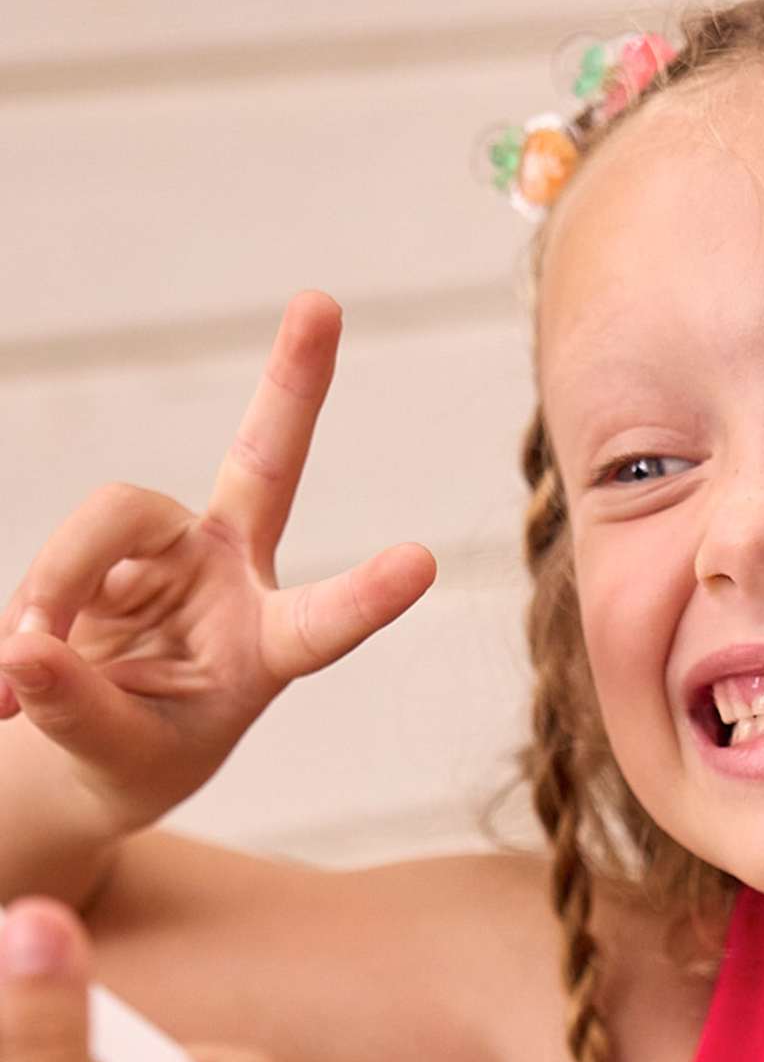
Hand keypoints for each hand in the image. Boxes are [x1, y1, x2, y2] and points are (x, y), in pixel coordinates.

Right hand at [0, 293, 434, 832]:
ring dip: (56, 586)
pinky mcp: (106, 538)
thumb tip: (26, 650)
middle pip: (258, 466)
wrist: (86, 743)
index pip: (323, 622)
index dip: (367, 595)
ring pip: (112, 514)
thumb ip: (84, 711)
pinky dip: (25, 612)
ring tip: (20, 679)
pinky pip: (55, 551)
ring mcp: (168, 545)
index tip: (423, 562)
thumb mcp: (122, 759)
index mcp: (270, 647)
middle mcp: (233, 576)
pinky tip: (6, 680)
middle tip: (322, 302)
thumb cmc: (137, 756)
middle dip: (293, 384)